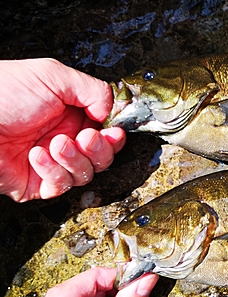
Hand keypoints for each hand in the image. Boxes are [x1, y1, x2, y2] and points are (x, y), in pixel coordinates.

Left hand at [0, 58, 125, 201]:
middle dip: (100, 150)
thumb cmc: (2, 91)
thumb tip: (111, 112)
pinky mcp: (38, 183)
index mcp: (71, 115)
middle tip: (87, 138)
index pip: (107, 132)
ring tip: (56, 143)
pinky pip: (60, 186)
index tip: (113, 132)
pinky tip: (36, 155)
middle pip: (103, 157)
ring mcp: (52, 163)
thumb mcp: (53, 76)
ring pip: (86, 173)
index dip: (114, 136)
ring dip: (75, 159)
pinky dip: (53, 171)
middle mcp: (65, 139)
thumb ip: (93, 90)